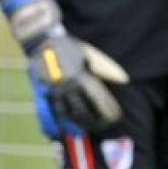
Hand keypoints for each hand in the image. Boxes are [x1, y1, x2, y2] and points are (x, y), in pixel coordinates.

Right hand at [1, 0, 127, 137]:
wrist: (43, 42)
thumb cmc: (71, 47)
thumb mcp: (91, 54)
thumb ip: (106, 68)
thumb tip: (124, 80)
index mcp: (81, 77)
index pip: (97, 100)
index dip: (107, 110)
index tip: (115, 117)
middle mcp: (68, 87)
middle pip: (83, 110)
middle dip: (95, 120)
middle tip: (104, 125)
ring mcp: (56, 90)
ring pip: (69, 112)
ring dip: (80, 122)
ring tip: (91, 126)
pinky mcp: (46, 91)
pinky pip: (56, 109)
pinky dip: (65, 117)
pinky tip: (72, 122)